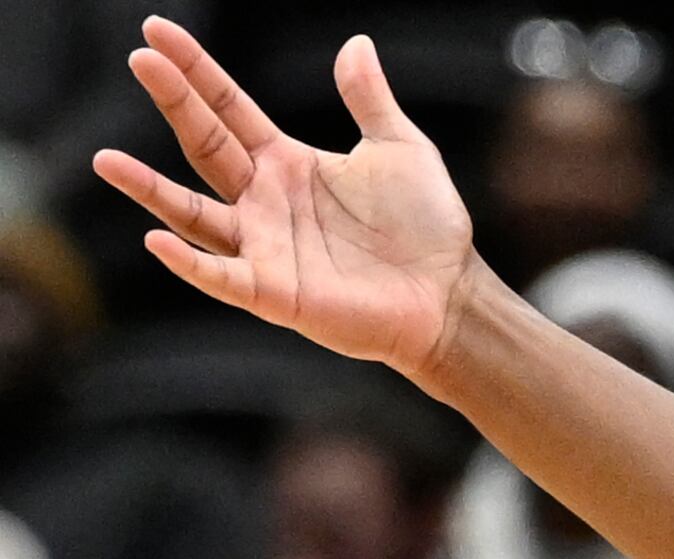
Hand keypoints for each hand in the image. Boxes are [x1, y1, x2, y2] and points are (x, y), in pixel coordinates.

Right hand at [95, 24, 482, 378]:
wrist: (451, 294)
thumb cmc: (426, 226)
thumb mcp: (401, 149)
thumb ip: (369, 99)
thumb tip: (356, 43)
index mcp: (286, 162)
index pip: (227, 108)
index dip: (194, 71)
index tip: (155, 33)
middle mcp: (263, 201)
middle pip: (204, 145)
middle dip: (174, 103)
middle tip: (139, 60)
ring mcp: (264, 247)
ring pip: (194, 214)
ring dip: (150, 189)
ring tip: (105, 161)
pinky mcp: (276, 293)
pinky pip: (224, 277)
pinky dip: (190, 264)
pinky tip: (156, 240)